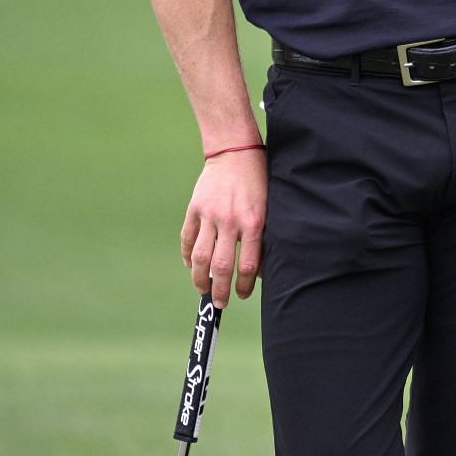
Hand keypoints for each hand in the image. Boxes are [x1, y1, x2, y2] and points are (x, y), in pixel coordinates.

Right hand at [180, 148, 266, 305]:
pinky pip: (188, 238)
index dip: (245, 285)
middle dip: (220, 290)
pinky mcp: (195, 209)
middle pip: (221, 266)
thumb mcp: (268, 207)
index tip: (243, 294)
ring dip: (200, 278)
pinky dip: (188, 255)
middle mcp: (230, 221)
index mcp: (253, 221)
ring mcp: (209, 215)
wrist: (235, 151)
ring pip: (200, 257)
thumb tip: (259, 268)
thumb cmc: (258, 180)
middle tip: (220, 303)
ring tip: (203, 289)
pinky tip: (191, 266)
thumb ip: (262, 235)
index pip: (248, 264)